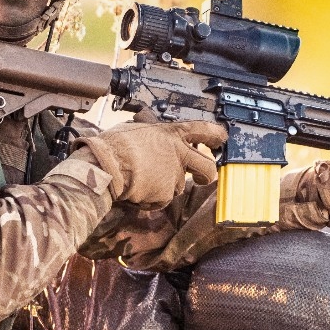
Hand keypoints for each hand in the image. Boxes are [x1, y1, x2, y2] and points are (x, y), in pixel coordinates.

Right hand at [70, 119, 226, 208]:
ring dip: (163, 187)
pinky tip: (136, 190)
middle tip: (200, 179)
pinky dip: (150, 199)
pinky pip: (161, 200)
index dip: (216, 135)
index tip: (221, 139)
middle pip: (207, 168)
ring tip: (140, 180)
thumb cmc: (116, 144)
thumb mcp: (137, 129)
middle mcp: (179, 154)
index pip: (204, 130)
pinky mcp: (166, 194)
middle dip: (206, 175)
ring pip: (177, 186)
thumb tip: (150, 140)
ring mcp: (174, 176)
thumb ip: (152, 136)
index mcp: (173, 133)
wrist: (107, 165)